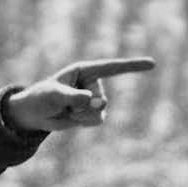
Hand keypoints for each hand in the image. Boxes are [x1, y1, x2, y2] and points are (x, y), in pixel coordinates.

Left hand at [8, 56, 153, 134]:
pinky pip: (97, 120)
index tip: (152, 64)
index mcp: (85, 70)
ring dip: (81, 115)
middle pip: (100, 98)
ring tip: (66, 110)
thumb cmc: (42, 97)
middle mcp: (93, 83)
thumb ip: (76, 98)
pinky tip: (72, 117)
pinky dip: (84, 122)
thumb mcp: (55, 96)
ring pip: (99, 111)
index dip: (132, 66)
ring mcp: (95, 98)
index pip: (112, 68)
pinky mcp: (93, 112)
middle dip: (81, 106)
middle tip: (63, 103)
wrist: (34, 113)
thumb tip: (100, 104)